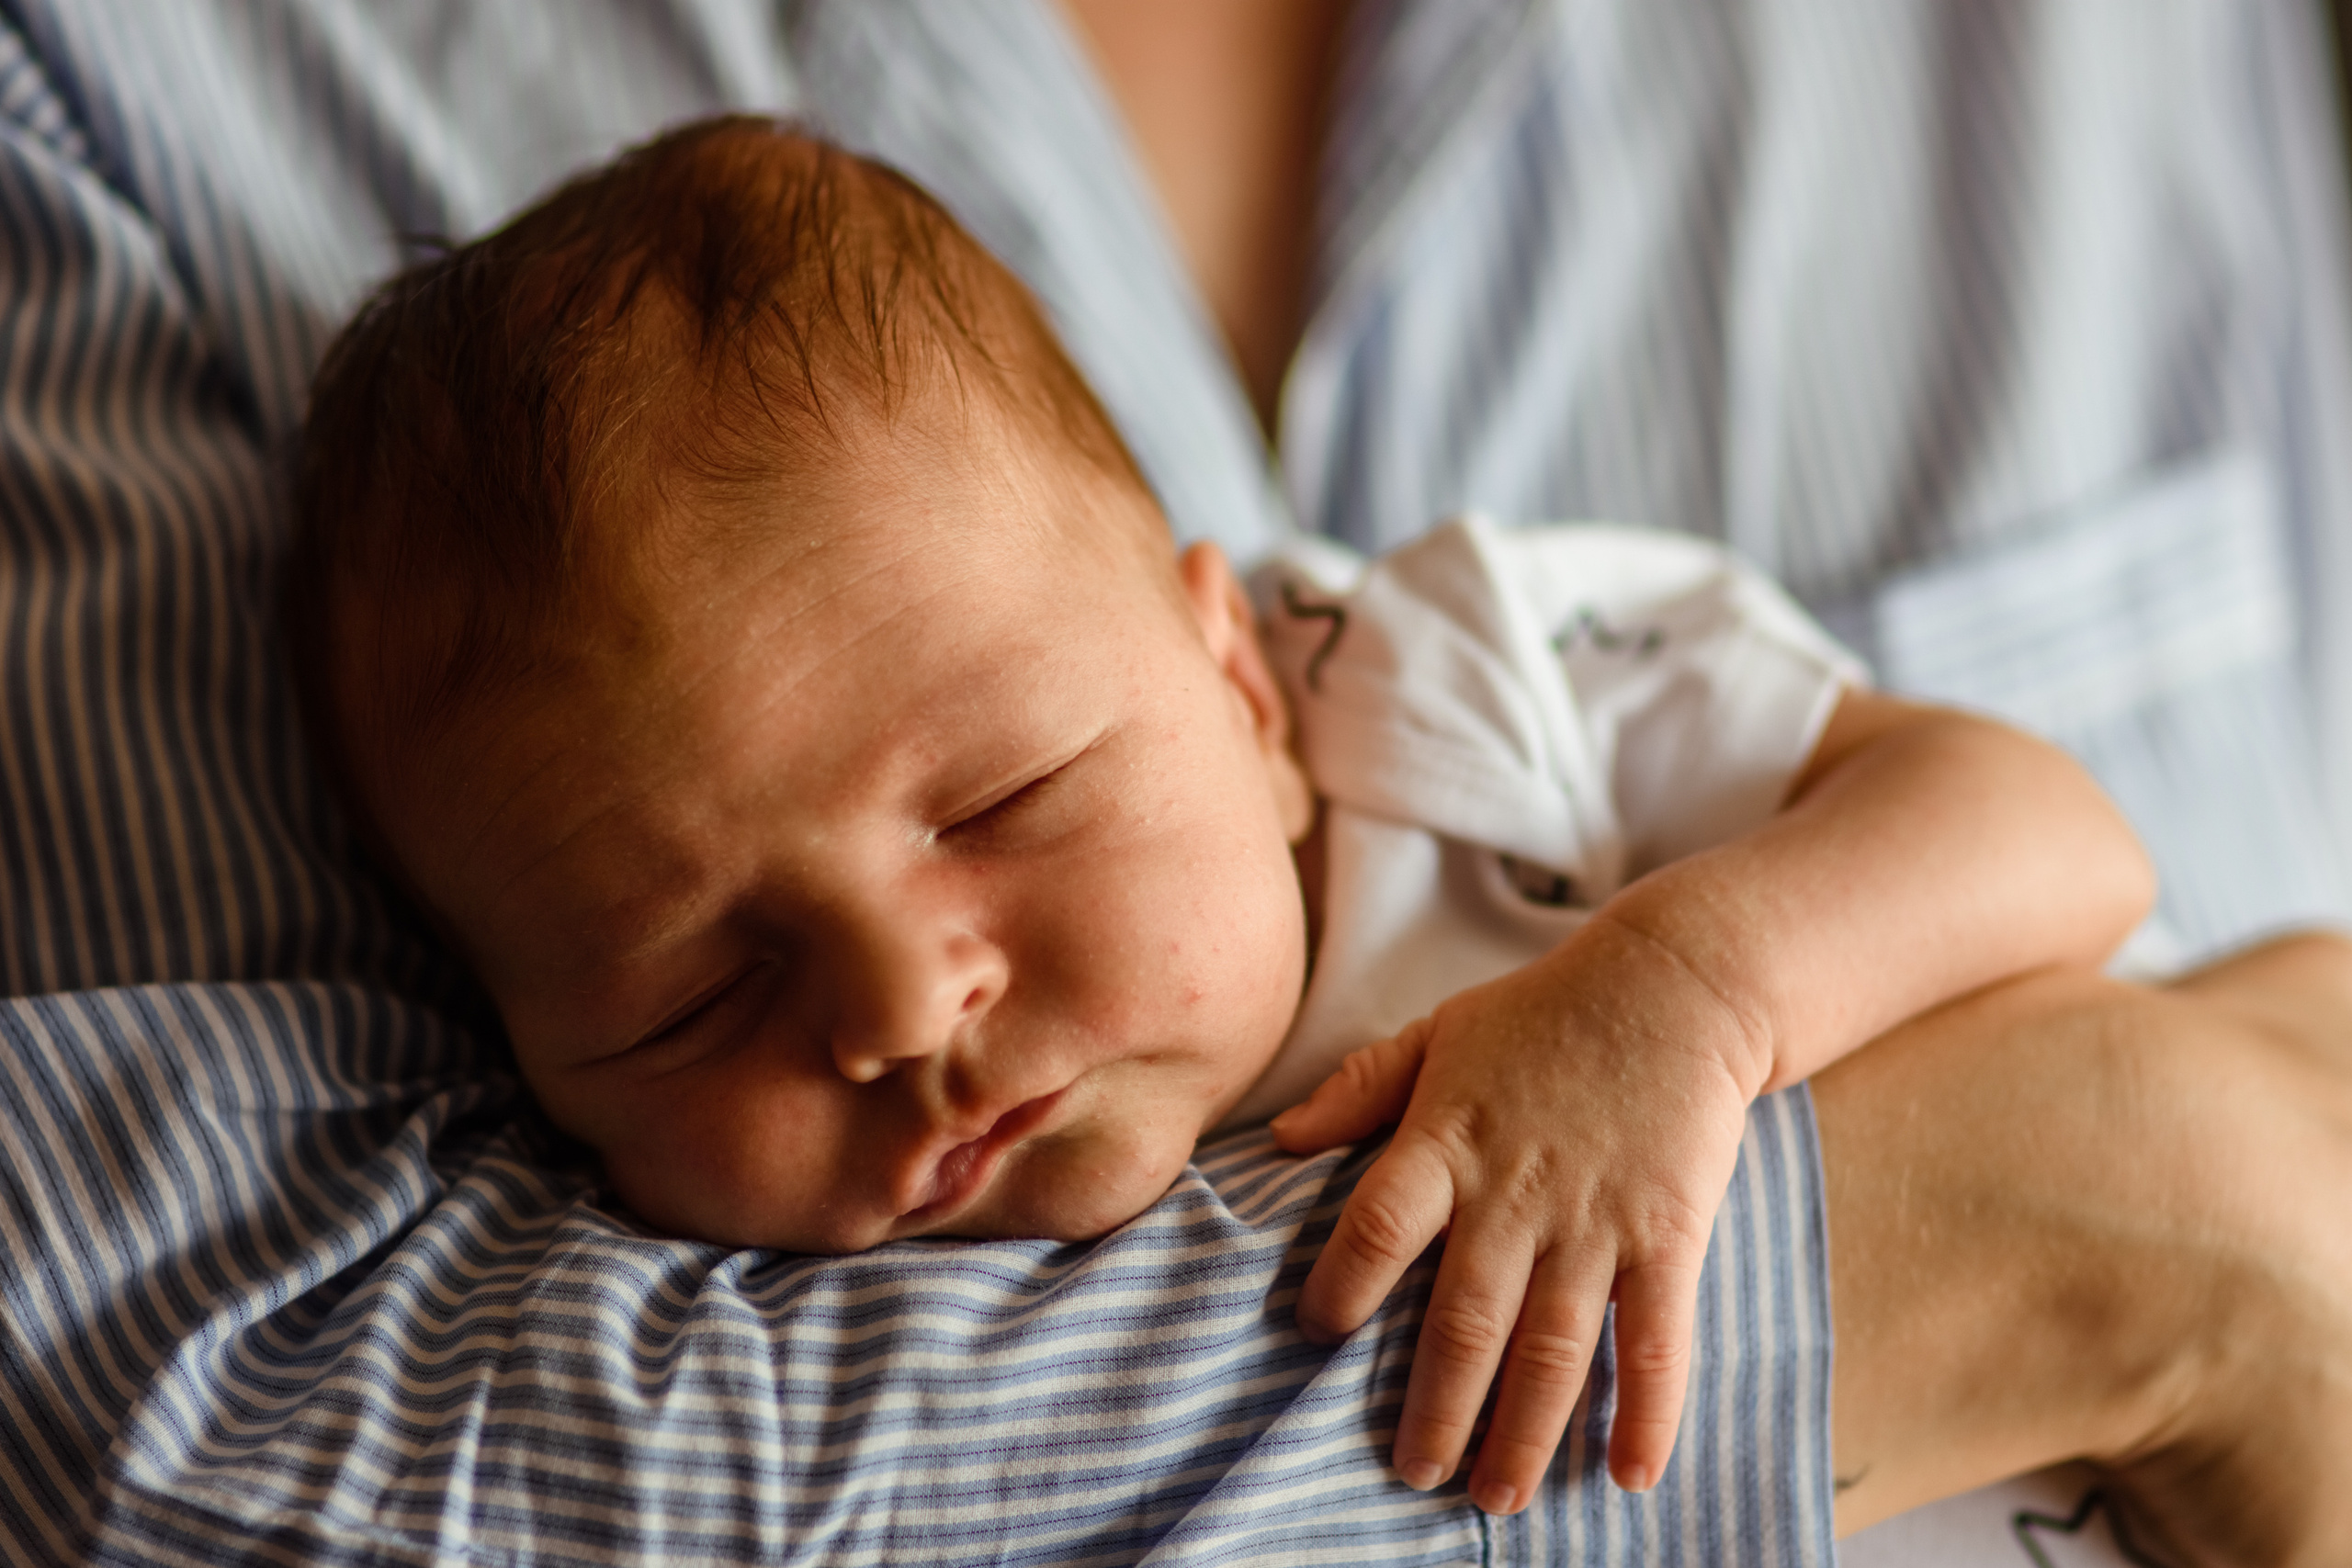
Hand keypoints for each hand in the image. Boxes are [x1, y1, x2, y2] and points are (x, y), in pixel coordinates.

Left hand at [1270, 912, 1764, 1513]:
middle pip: (1464, 1319)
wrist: (1673, 985)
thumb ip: (1358, 1088)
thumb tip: (1277, 1140)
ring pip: (1552, 1347)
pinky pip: (1656, 1337)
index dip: (1341, 1284)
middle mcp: (1514, 1192)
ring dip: (1524, 1433)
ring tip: (1496, 1498)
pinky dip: (1648, 1411)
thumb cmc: (1542, 1014)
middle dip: (1436, 1408)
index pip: (1377, 1225)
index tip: (1316, 1335)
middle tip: (1412, 1474)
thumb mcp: (1437, 1032)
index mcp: (1447, 1141)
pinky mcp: (1668, 1232)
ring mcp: (1594, 1218)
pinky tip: (1632, 1475)